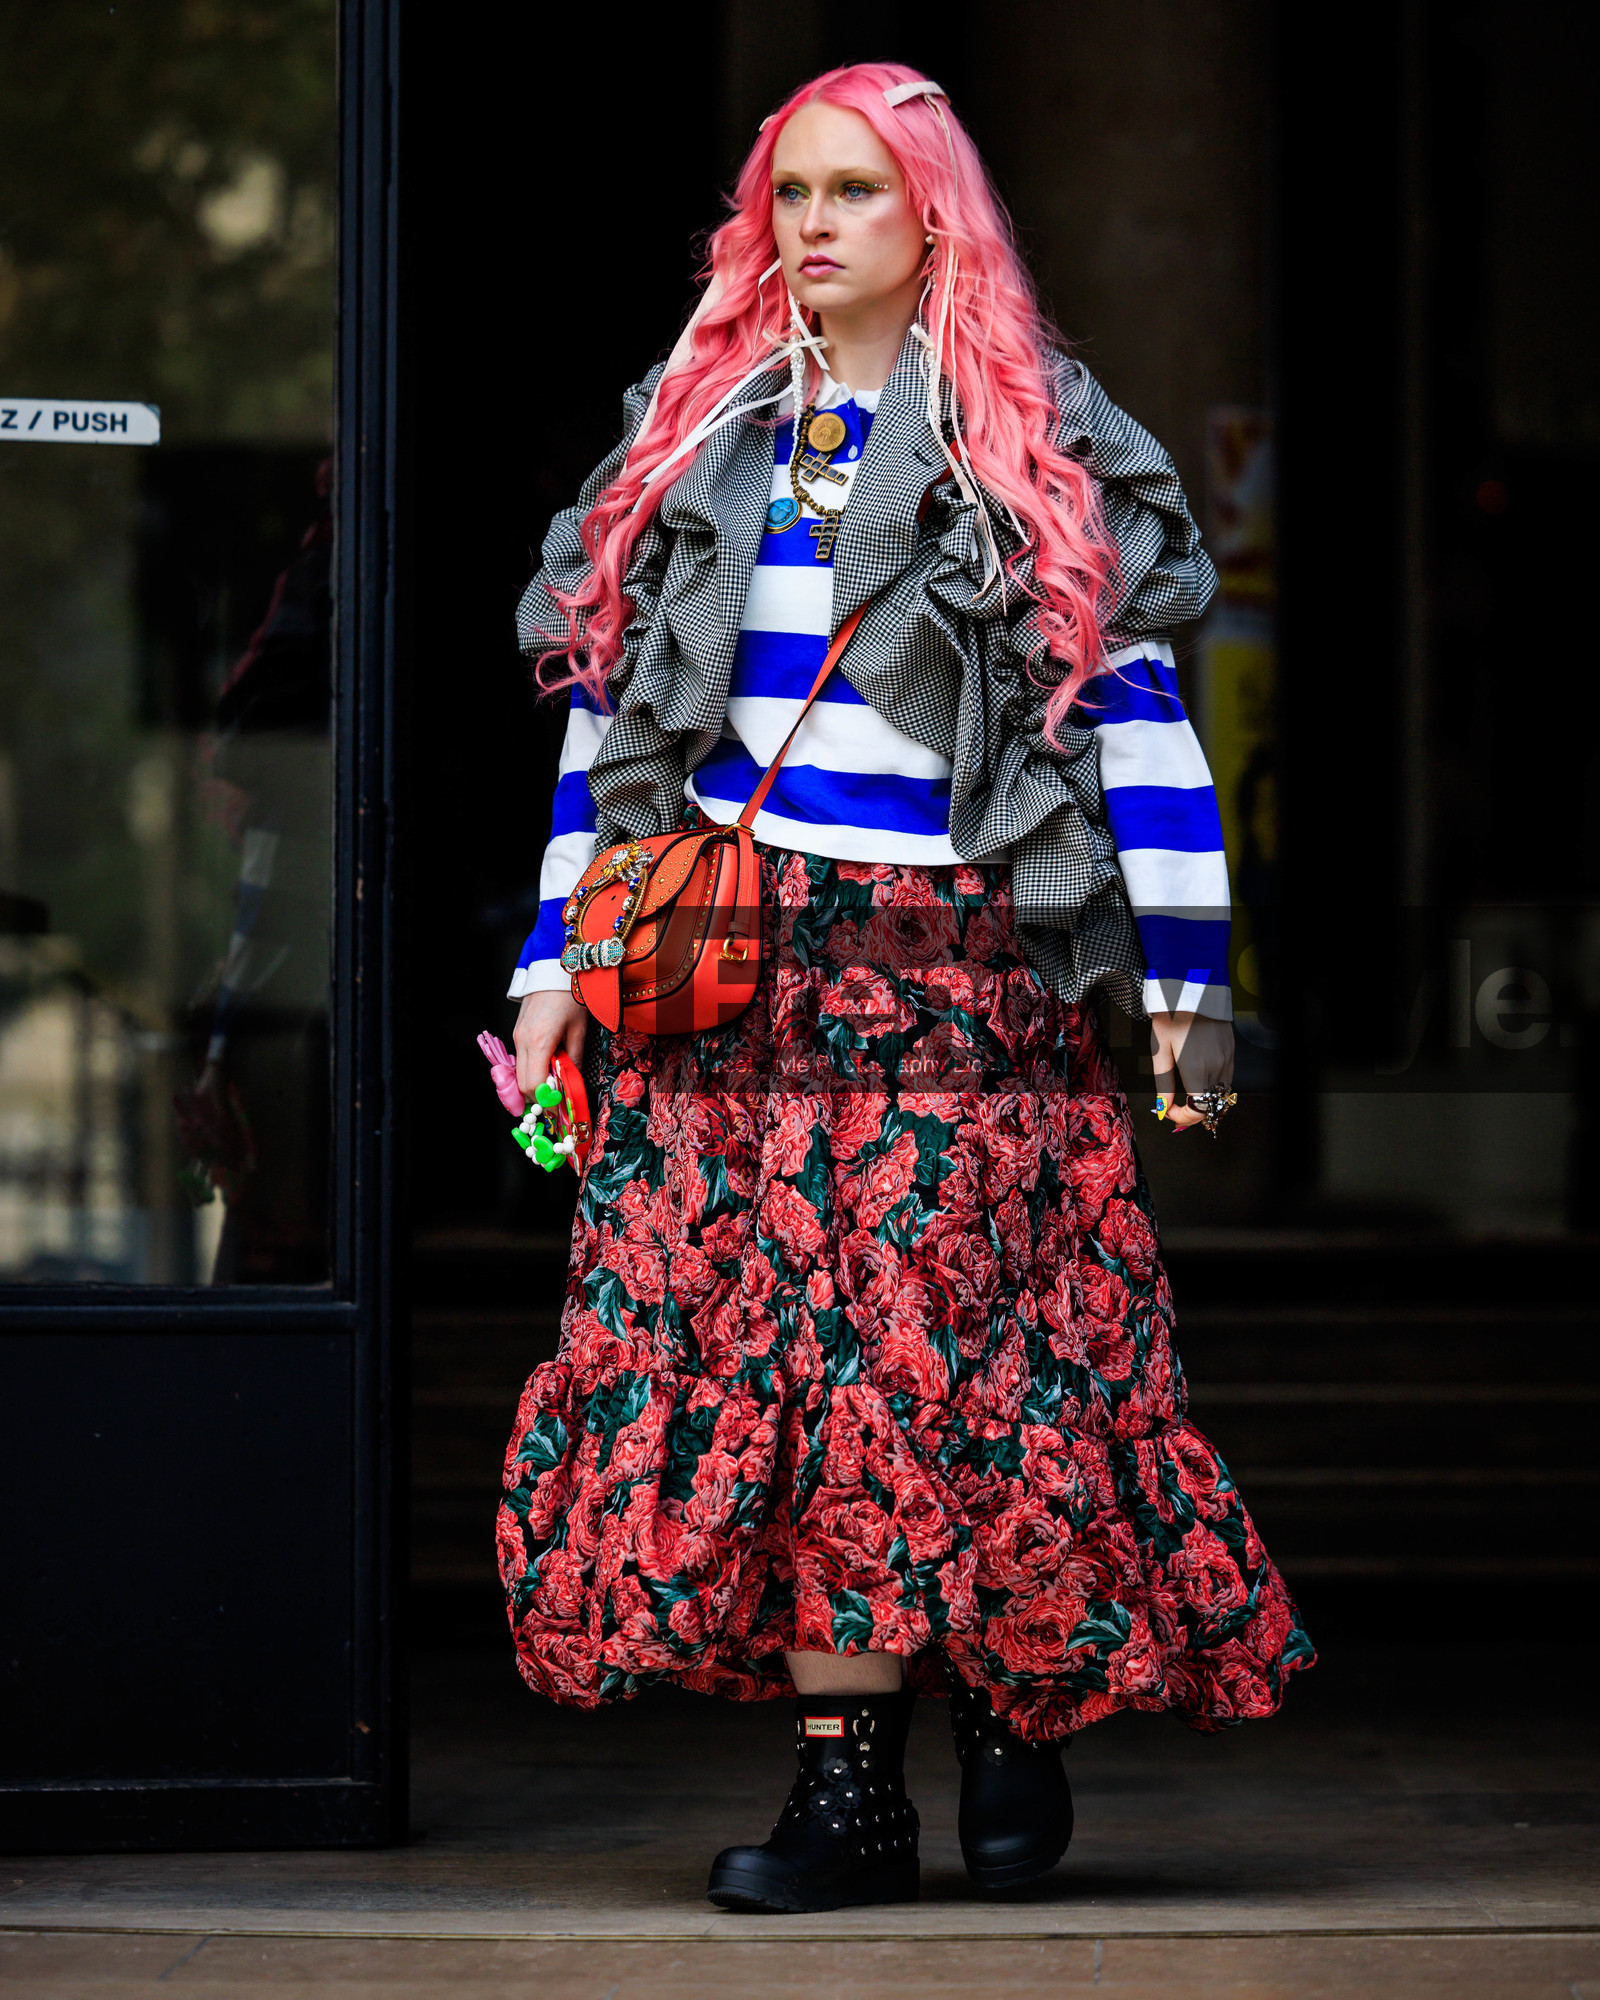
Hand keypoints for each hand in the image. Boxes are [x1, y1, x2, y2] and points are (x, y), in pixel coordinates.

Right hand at [513, 990, 588, 1099]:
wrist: (553, 969)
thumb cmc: (570, 996)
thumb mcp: (579, 1030)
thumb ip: (574, 1060)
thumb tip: (573, 1084)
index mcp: (539, 1042)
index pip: (534, 1085)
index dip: (547, 1101)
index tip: (561, 1110)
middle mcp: (522, 1042)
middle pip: (523, 1084)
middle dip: (540, 1098)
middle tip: (559, 1104)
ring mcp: (517, 1037)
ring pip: (520, 1074)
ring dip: (536, 1085)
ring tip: (556, 1087)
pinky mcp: (518, 1033)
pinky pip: (522, 1061)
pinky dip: (533, 1071)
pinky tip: (549, 1069)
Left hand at [1149, 1011, 1234, 1130]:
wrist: (1191, 988)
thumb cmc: (1170, 1017)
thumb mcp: (1160, 1050)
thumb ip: (1163, 1083)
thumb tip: (1164, 1108)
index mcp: (1197, 1068)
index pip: (1198, 1109)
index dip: (1184, 1118)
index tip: (1170, 1112)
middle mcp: (1217, 1066)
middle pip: (1211, 1104)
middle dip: (1193, 1111)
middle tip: (1175, 1107)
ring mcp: (1228, 1058)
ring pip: (1221, 1093)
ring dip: (1205, 1099)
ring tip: (1186, 1093)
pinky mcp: (1231, 1050)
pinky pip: (1227, 1077)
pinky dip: (1214, 1085)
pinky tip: (1199, 1078)